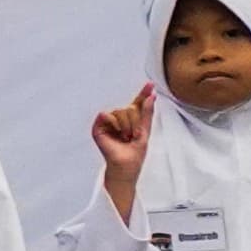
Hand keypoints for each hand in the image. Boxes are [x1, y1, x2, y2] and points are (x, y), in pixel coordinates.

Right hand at [92, 83, 153, 218]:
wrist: (125, 165)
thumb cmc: (135, 154)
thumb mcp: (146, 131)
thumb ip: (147, 112)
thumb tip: (151, 96)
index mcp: (132, 120)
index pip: (137, 103)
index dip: (143, 93)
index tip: (150, 84)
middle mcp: (119, 119)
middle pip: (130, 108)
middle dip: (135, 122)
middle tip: (132, 136)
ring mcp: (109, 122)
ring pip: (120, 111)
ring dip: (126, 126)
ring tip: (125, 137)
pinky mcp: (98, 127)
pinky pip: (107, 114)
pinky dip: (114, 124)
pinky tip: (116, 133)